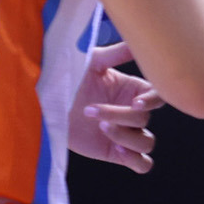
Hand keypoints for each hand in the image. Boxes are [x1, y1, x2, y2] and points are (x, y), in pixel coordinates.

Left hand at [68, 42, 163, 172]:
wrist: (44, 105)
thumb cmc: (67, 79)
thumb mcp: (92, 62)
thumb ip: (118, 52)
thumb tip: (139, 41)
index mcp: (133, 89)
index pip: (159, 95)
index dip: (152, 100)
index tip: (135, 102)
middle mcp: (132, 112)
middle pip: (144, 118)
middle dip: (120, 116)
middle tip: (91, 110)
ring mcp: (125, 133)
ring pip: (147, 142)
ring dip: (126, 137)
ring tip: (100, 129)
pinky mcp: (115, 153)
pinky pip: (142, 163)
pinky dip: (137, 160)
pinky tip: (118, 150)